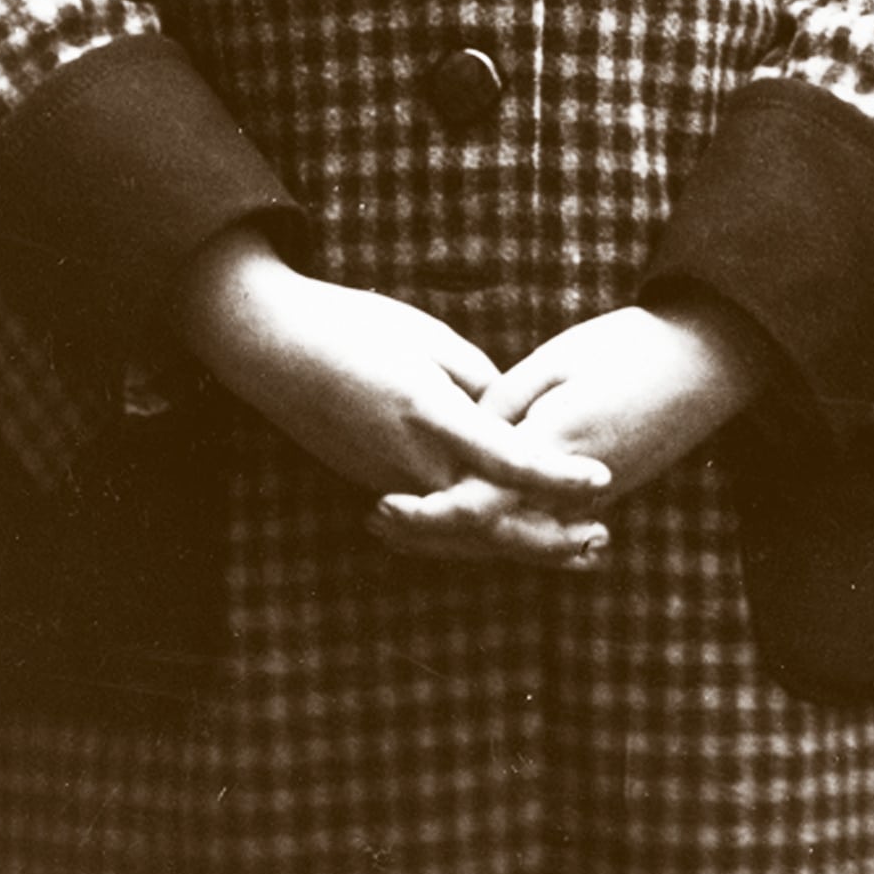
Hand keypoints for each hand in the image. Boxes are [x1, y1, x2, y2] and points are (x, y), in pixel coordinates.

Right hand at [170, 227, 609, 555]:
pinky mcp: (375, 482)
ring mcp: (387, 478)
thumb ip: (480, 384)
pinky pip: (435, 519)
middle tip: (598, 544)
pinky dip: (477, 532)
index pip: (504, 457)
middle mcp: (408, 458)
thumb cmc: (354, 326)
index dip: (554, 475)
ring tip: (571, 547)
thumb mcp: (430, 339)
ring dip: (517, 541)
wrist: (273, 346)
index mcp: (428, 411)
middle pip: (487, 518)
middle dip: (545, 538)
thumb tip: (516, 420)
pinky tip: (513, 531)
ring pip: (462, 529)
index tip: (600, 482)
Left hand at [367, 296, 770, 564]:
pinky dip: (502, 525)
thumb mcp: (555, 363)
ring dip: (462, 536)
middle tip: (377, 522)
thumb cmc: (630, 347)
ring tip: (410, 524)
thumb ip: (503, 405)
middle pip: (489, 534)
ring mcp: (592, 498)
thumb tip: (462, 436)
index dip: (424, 514)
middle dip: (431, 536)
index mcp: (551, 449)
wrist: (710, 359)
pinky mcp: (606, 493)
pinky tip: (471, 513)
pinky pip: (543, 522)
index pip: (475, 503)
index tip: (381, 506)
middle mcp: (570, 489)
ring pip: (515, 534)